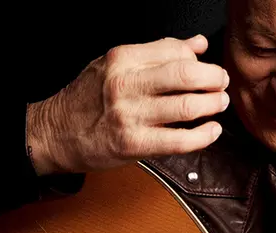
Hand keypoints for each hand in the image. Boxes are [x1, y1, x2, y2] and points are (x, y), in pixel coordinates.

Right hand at [27, 34, 229, 174]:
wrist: (54, 132)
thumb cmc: (87, 98)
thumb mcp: (115, 64)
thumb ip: (158, 53)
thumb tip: (198, 44)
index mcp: (122, 58)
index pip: (175, 50)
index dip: (198, 58)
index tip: (205, 67)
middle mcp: (125, 83)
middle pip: (186, 73)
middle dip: (213, 78)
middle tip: (221, 83)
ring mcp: (129, 115)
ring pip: (187, 106)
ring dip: (213, 105)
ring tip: (219, 104)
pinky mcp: (133, 144)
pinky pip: (179, 140)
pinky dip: (203, 136)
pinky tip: (211, 131)